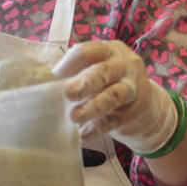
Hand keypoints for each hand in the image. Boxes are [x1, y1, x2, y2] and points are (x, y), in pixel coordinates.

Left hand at [53, 40, 177, 152]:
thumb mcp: (97, 72)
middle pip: (103, 71)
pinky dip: (98, 128)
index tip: (54, 77)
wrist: (147, 107)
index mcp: (108, 51)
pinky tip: (84, 134)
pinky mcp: (134, 111)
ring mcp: (132, 88)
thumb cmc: (110, 84)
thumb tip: (39, 83)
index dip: (68, 64)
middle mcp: (124, 65)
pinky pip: (114, 120)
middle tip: (68, 93)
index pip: (87, 52)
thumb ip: (74, 74)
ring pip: (113, 95)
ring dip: (92, 107)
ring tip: (75, 117)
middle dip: (85, 82)